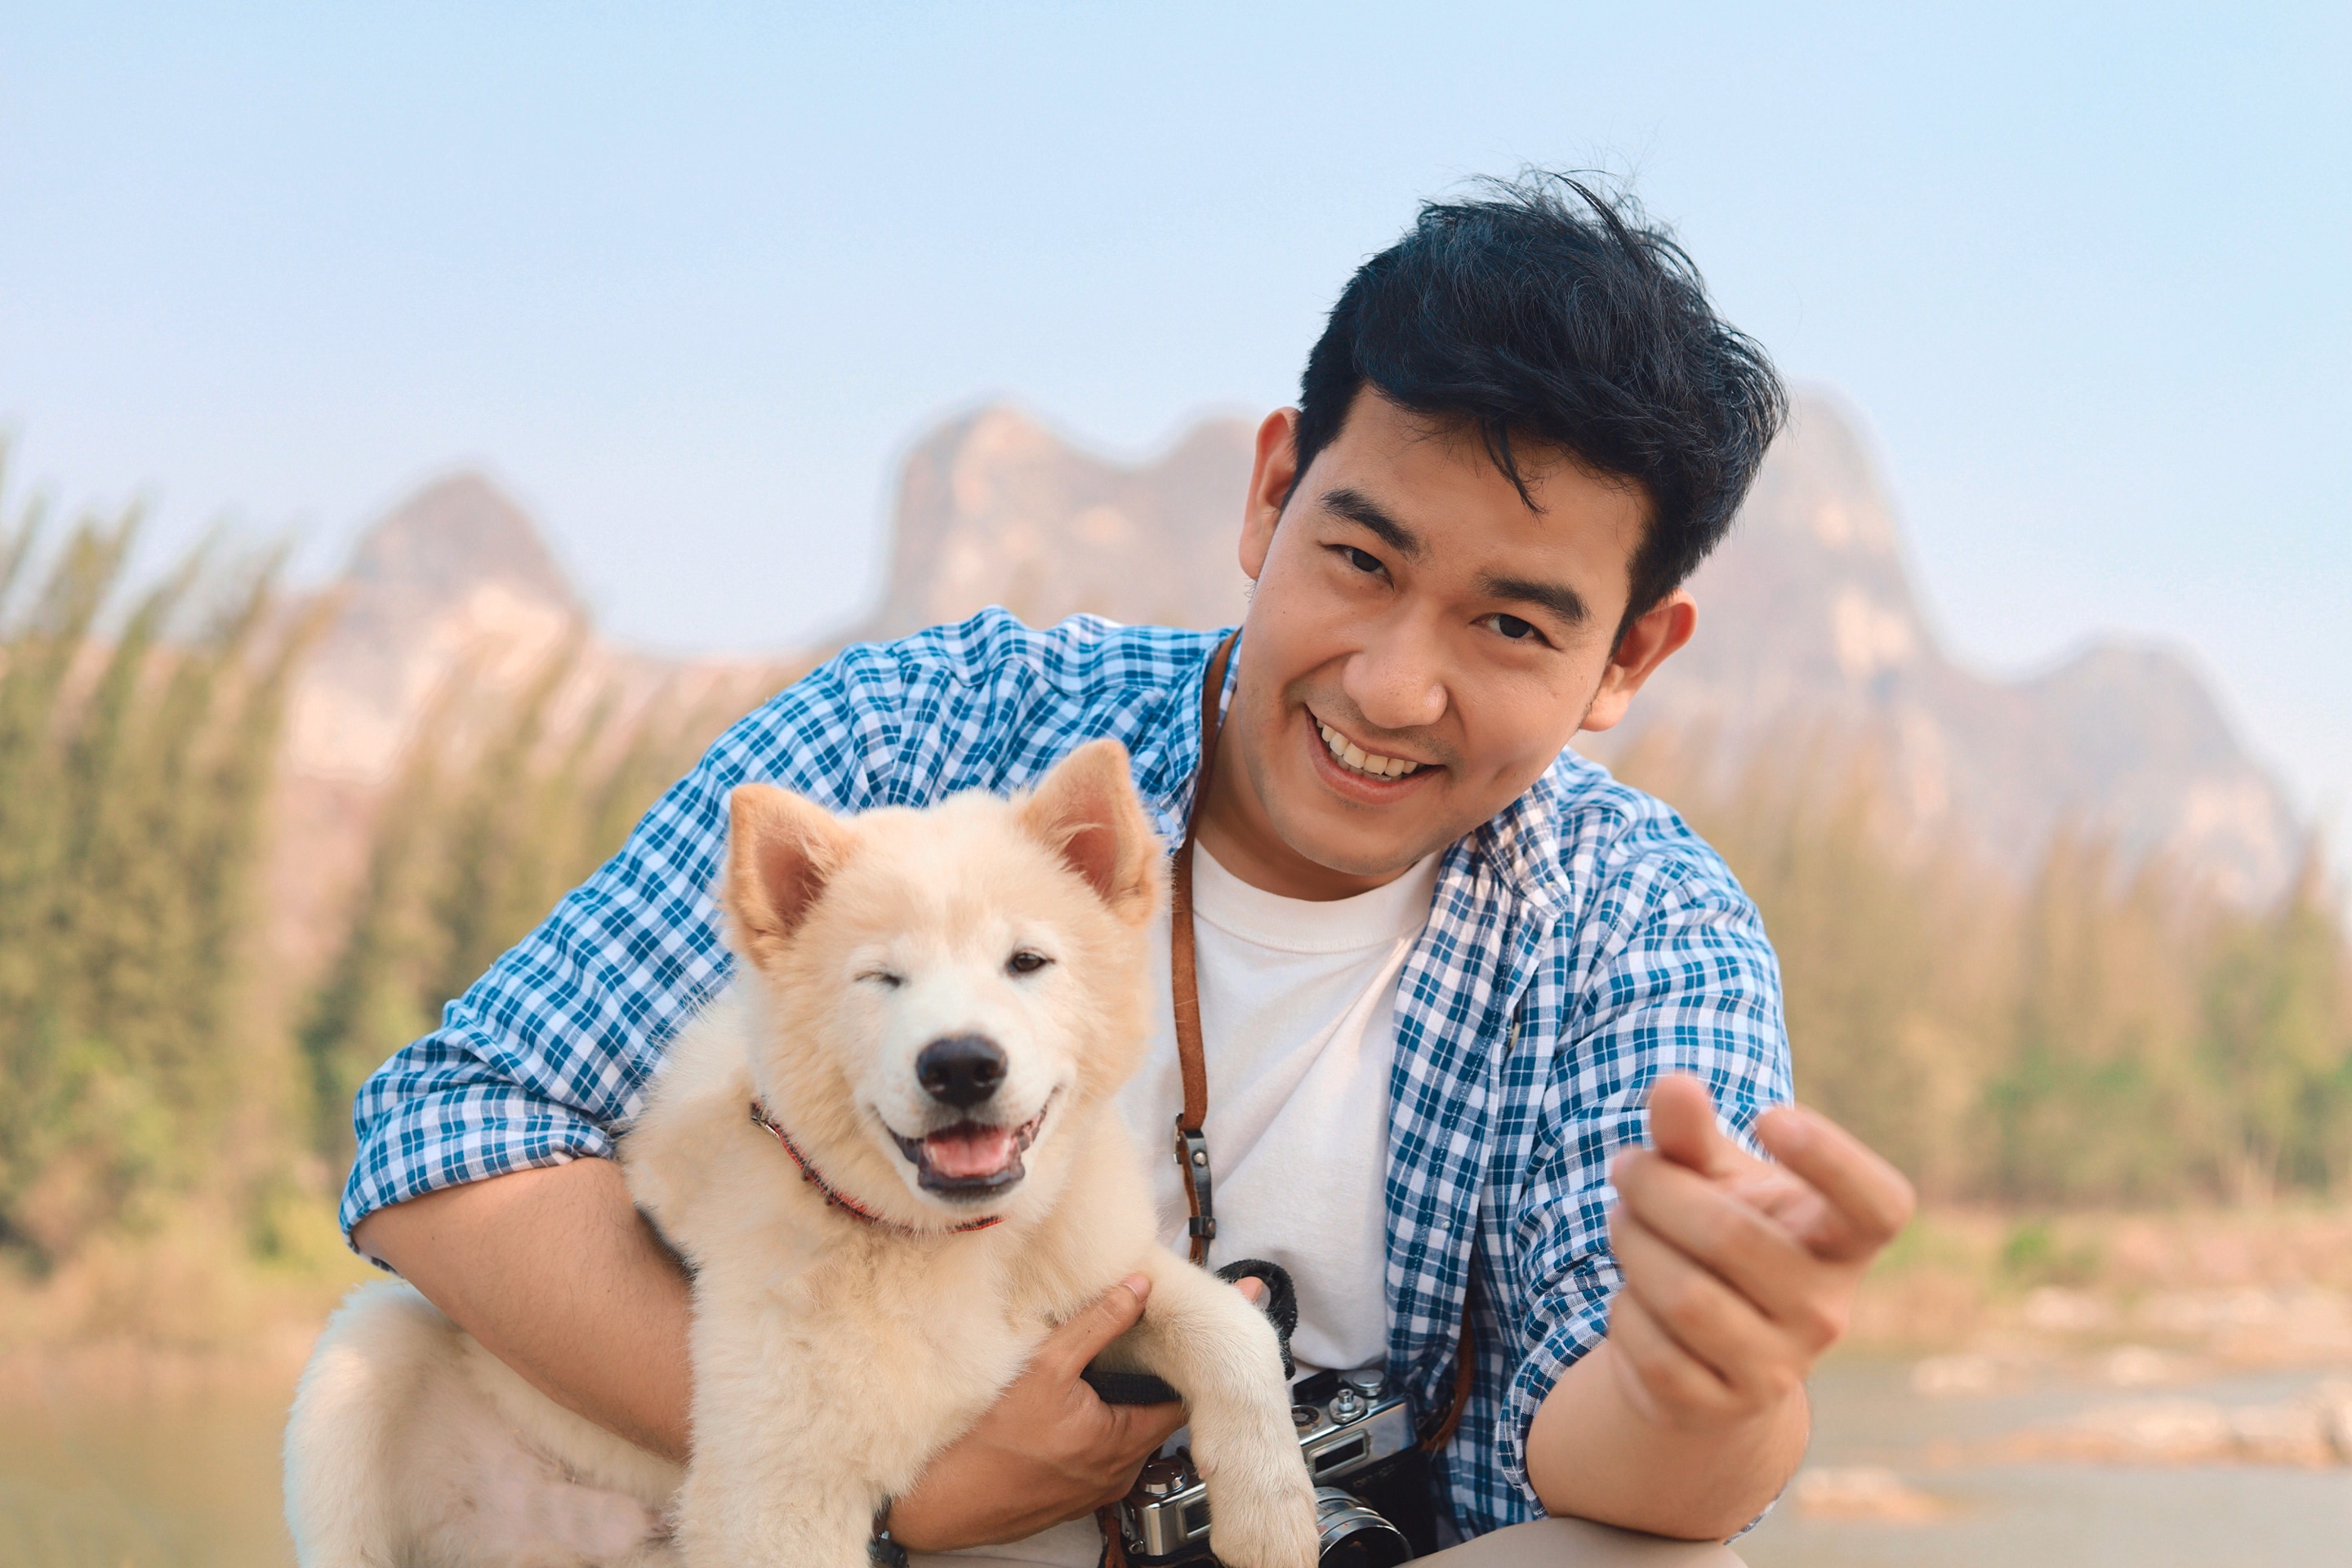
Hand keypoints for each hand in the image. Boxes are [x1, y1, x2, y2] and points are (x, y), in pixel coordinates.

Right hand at [889, 1274, 1189, 1551]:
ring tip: (1097, 1378)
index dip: (1178, 1368)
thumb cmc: (989, 1442)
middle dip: (1146, 1384)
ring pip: (1126, 1440)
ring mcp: (1094, 1490)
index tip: (1173, 1343)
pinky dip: (1095, 1433)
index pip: (1180, 1402)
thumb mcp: (1047, 1366)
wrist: (944, 1500)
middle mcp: (1117, 1474)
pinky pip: (1099, 1458)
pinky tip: (1067, 1413)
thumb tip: (1137, 1288)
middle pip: (1154, 1419)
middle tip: (1132, 1351)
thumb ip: (1099, 1323)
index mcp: (1122, 1443)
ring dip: (1118, 1409)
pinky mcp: (1071, 1498)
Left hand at [1604, 1075, 1913, 1432]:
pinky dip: (1623, 1309)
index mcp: (1843, 1241)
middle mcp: (1827, 1308)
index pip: (1879, 1205)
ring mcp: (1780, 1367)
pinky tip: (1630, 1293)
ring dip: (1632, 1245)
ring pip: (1684, 1297)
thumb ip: (1691, 1134)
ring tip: (1620, 1220)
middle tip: (1626, 1166)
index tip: (1770, 1114)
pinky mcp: (1724, 1407)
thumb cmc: (1717, 1233)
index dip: (1834, 1159)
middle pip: (1730, 1235)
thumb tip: (1673, 1085)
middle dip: (1657, 1190)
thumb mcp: (1711, 1179)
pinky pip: (1653, 1348)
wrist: (1696, 1349)